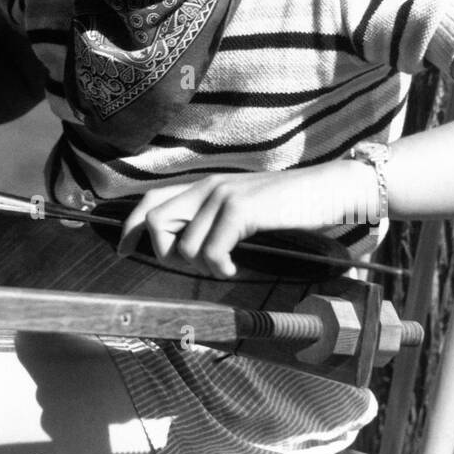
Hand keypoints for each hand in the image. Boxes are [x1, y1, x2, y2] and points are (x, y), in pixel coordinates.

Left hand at [117, 160, 375, 278]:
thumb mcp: (243, 209)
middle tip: (190, 265)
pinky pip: (211, 251)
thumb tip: (187, 246)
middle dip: (163, 251)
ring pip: (184, 244)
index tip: (123, 250)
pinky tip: (234, 269)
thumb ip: (214, 219)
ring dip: (201, 266)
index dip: (131, 226)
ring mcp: (223, 195)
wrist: (330, 189)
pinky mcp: (240, 209)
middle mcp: (208, 185)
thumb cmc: (289, 205)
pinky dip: (219, 268)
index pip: (151, 199)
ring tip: (225, 267)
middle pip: (156, 220)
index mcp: (205, 185)